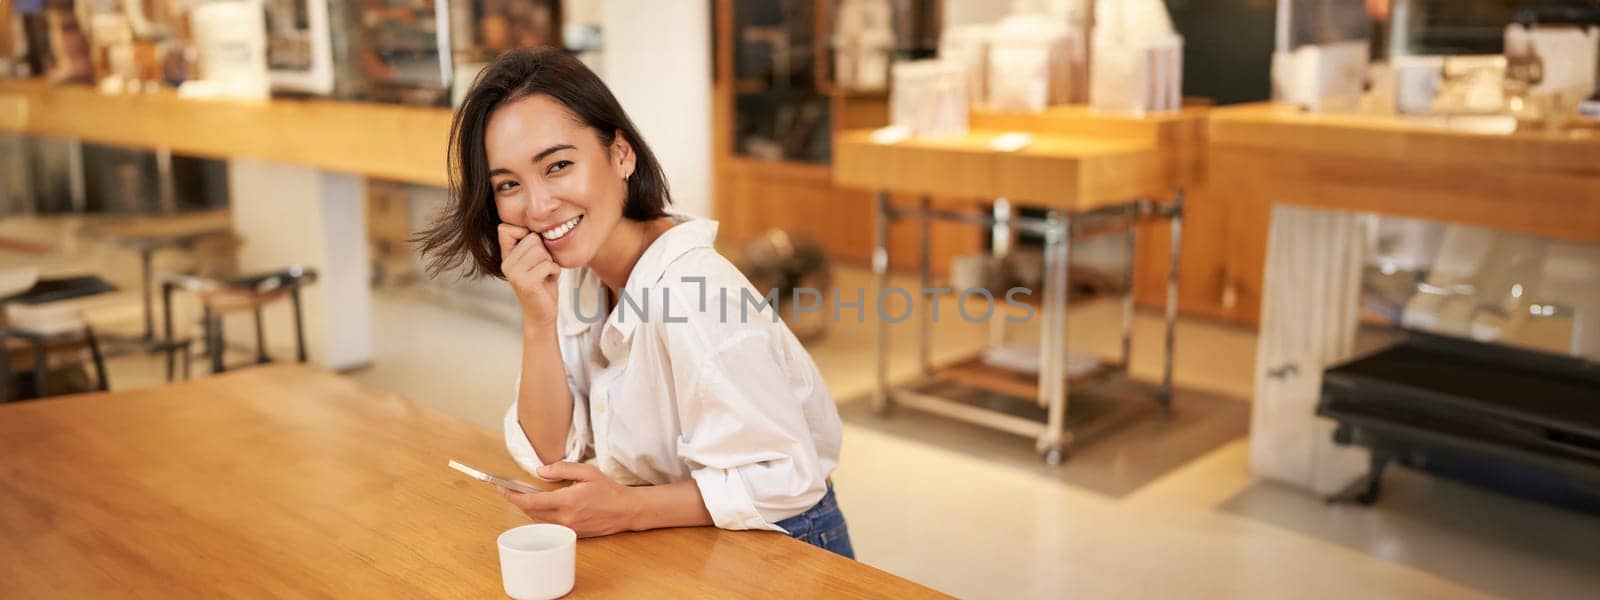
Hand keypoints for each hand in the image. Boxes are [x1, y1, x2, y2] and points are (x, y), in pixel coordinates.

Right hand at [498, 223, 559, 327]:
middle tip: (541, 268)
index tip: (533, 249)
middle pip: (531, 238)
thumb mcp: (534, 258)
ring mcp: (513, 273)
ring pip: (541, 251)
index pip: (505, 228)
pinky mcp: (525, 282)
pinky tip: (548, 280)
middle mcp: (505, 263)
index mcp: (506, 255)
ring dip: (550, 262)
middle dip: (544, 252)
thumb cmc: (543, 283)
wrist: (542, 312)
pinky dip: (554, 271)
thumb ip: (531, 242)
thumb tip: (537, 221)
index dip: (525, 233)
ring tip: (544, 274)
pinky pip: (548, 265)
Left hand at [498, 462, 639, 537]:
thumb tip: (540, 471)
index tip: (502, 488)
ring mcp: (567, 529)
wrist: (625, 510)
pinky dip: (540, 516)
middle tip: (510, 489)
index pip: (530, 502)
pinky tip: (541, 507)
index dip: (512, 495)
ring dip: (528, 509)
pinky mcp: (572, 534)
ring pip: (538, 521)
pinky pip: (549, 526)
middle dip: (517, 501)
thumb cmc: (608, 490)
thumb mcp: (587, 472)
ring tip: (523, 497)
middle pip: (530, 513)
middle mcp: (564, 518)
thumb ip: (562, 469)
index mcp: (566, 501)